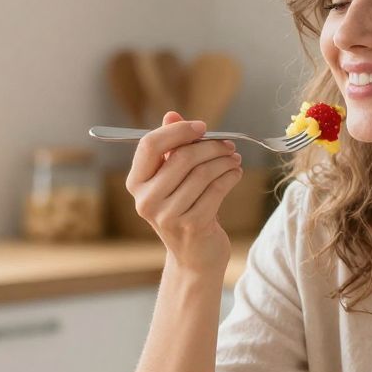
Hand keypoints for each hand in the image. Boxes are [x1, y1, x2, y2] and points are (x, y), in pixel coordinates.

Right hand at [126, 110, 242, 274]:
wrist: (194, 257)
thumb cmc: (183, 210)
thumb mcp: (172, 179)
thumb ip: (170, 147)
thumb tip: (171, 114)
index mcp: (135, 183)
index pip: (150, 145)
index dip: (178, 131)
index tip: (202, 127)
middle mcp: (146, 200)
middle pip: (181, 157)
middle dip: (210, 146)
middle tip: (228, 144)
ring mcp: (167, 216)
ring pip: (202, 173)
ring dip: (224, 161)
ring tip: (234, 159)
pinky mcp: (192, 225)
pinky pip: (216, 190)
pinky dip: (230, 177)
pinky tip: (236, 173)